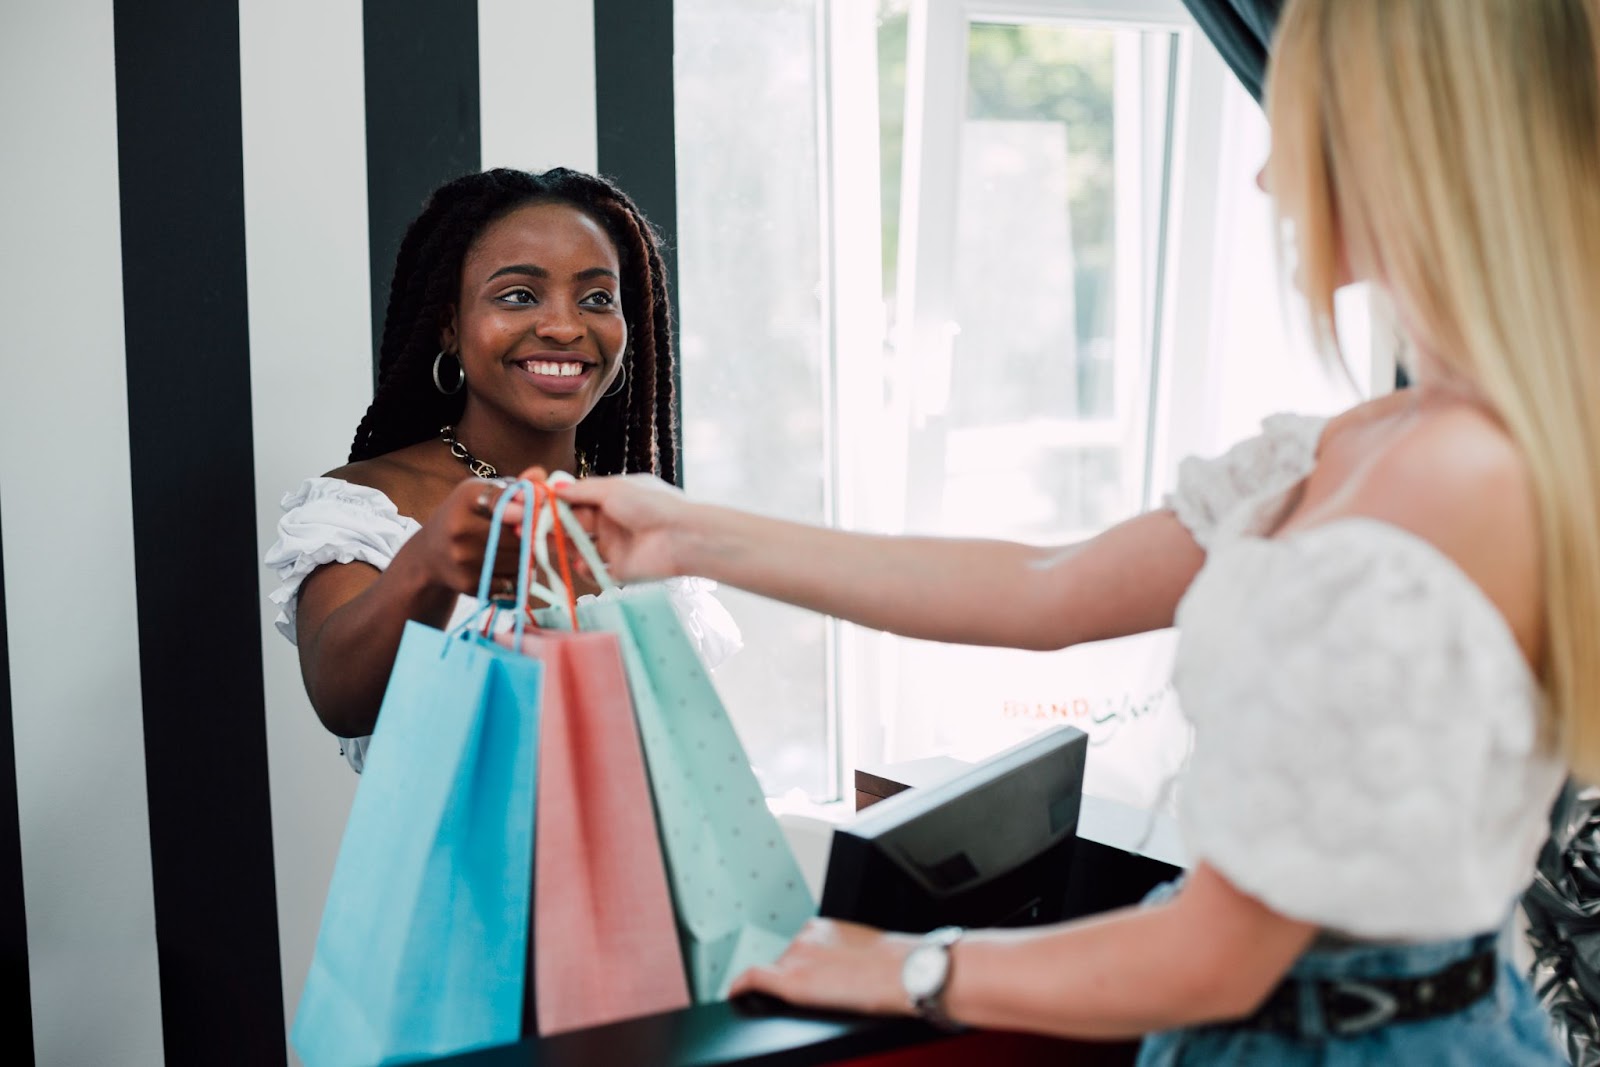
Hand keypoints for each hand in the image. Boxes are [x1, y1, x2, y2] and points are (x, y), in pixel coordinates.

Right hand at [393, 477, 534, 596]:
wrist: (430, 555)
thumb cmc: (466, 516)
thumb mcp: (483, 494)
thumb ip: (515, 486)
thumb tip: (541, 475)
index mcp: (465, 498)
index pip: (502, 500)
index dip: (525, 507)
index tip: (535, 508)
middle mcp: (459, 529)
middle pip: (517, 537)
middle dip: (532, 537)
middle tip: (534, 534)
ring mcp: (463, 560)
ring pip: (519, 561)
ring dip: (529, 557)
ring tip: (521, 550)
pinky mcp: (470, 585)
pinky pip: (514, 582)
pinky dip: (520, 576)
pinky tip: (512, 566)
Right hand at [541, 471, 696, 581]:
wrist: (680, 537)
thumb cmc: (650, 505)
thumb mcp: (612, 490)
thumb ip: (581, 491)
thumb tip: (554, 488)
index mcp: (608, 499)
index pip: (572, 502)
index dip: (551, 505)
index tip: (530, 505)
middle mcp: (608, 522)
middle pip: (571, 525)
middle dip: (548, 526)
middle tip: (526, 528)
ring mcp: (612, 547)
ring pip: (578, 548)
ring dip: (562, 547)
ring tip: (548, 545)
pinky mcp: (618, 570)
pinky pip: (593, 571)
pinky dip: (584, 568)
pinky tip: (582, 563)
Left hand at [728, 919, 916, 1016]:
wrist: (902, 972)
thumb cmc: (895, 965)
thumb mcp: (866, 949)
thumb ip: (845, 954)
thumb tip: (847, 971)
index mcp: (823, 928)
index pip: (801, 950)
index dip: (805, 967)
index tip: (811, 978)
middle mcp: (804, 938)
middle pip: (787, 964)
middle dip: (798, 979)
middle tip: (821, 996)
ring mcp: (795, 958)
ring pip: (777, 976)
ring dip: (785, 989)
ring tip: (813, 1003)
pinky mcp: (790, 981)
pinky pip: (752, 980)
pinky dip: (740, 988)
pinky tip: (735, 996)